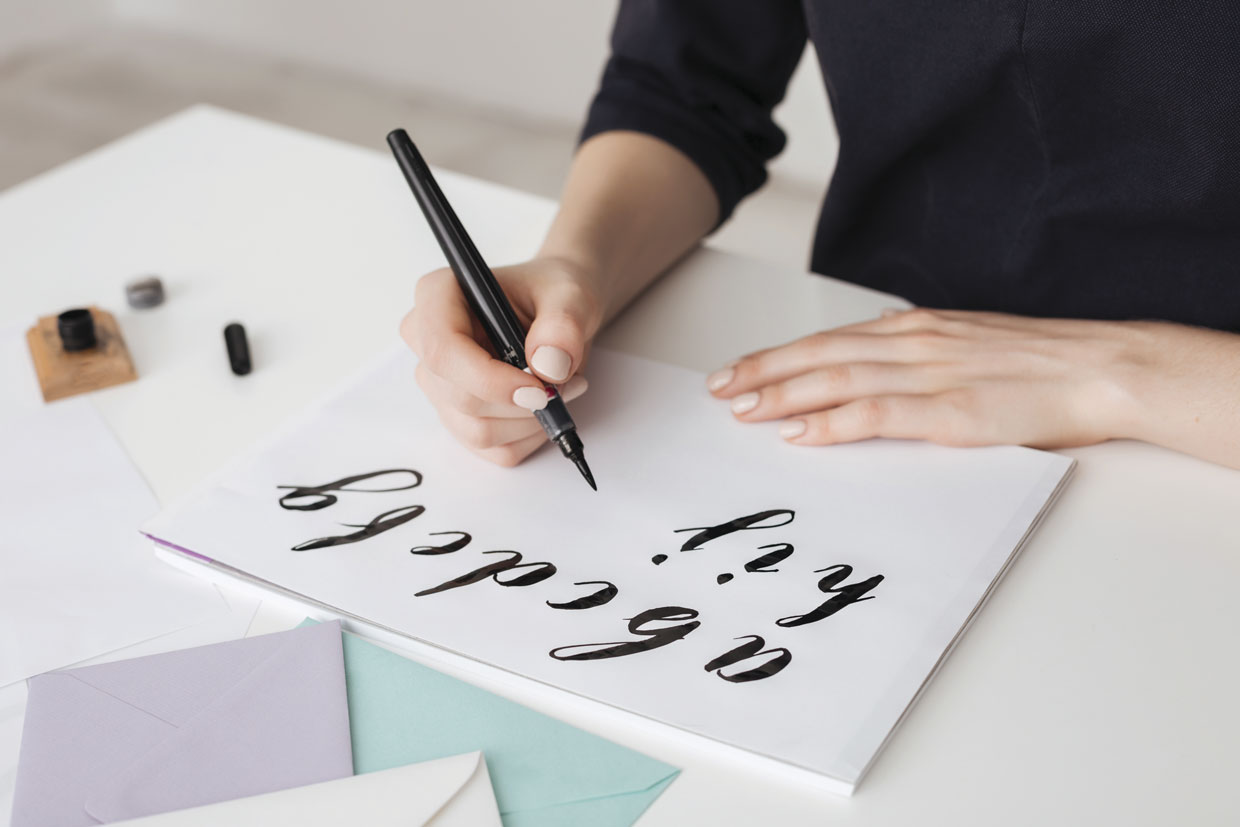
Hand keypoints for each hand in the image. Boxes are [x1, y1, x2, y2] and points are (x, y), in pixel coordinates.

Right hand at [400, 256, 600, 465]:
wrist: (557, 311)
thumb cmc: (552, 294)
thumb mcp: (571, 295)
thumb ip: (563, 324)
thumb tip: (548, 366)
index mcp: (438, 297)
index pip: (442, 351)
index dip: (489, 379)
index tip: (539, 388)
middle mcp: (426, 342)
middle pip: (461, 398)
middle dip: (522, 404)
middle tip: (565, 383)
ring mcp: (438, 384)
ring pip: (477, 431)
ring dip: (530, 422)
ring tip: (561, 389)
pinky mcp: (457, 417)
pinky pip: (493, 449)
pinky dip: (529, 437)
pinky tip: (545, 407)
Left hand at [707, 308, 1210, 451]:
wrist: (1102, 366)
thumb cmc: (1038, 365)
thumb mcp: (965, 348)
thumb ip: (917, 358)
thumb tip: (873, 373)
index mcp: (915, 330)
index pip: (829, 341)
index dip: (777, 357)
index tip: (739, 369)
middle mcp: (912, 344)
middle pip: (818, 356)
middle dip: (762, 373)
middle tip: (718, 389)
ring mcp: (929, 374)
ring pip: (836, 379)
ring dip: (782, 395)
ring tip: (740, 409)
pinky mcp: (950, 409)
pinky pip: (877, 414)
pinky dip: (833, 423)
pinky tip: (799, 434)